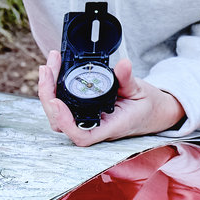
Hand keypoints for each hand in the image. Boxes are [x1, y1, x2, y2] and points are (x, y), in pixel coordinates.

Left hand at [38, 50, 184, 145]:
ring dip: (48, 90)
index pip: (81, 135)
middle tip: (47, 69)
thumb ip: (128, 79)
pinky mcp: (83, 112)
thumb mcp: (140, 91)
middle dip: (48, 95)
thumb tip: (123, 65)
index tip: (56, 101)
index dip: (65, 121)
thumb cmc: (146, 107)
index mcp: (109, 127)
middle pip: (60, 122)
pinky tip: (53, 71)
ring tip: (48, 65)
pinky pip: (63, 105)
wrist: (152, 112)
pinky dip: (55, 88)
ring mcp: (86, 120)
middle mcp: (94, 127)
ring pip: (58, 114)